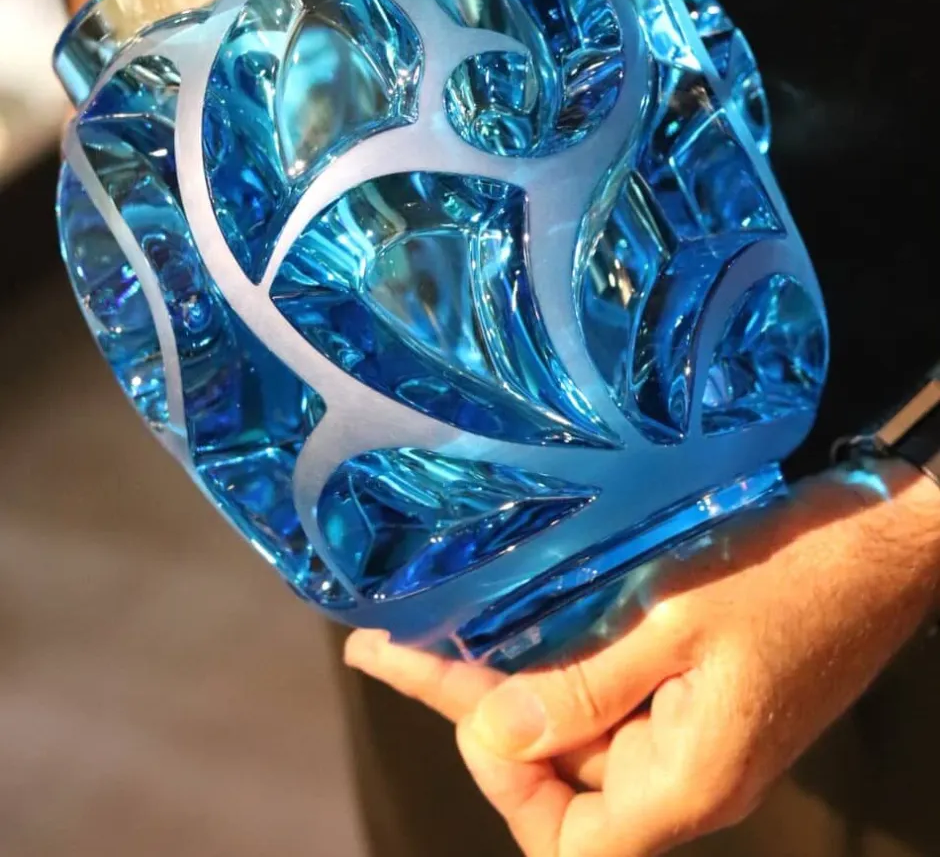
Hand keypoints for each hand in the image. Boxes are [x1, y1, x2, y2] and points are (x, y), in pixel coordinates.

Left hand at [345, 462, 939, 855]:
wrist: (885, 540)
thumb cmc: (792, 571)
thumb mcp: (678, 617)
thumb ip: (585, 684)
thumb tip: (493, 736)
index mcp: (688, 780)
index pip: (567, 844)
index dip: (505, 784)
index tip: (464, 697)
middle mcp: (685, 774)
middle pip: (561, 780)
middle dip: (484, 714)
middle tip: (405, 644)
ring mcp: (693, 734)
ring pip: (581, 732)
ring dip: (516, 682)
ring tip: (440, 624)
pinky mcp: (698, 693)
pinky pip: (615, 696)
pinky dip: (563, 663)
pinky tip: (519, 616)